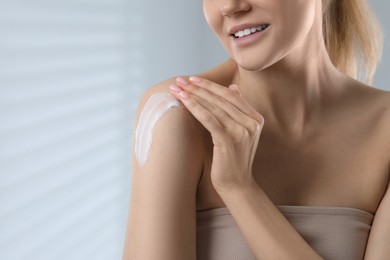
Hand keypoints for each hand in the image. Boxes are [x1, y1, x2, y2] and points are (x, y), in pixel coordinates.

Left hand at [169, 76, 263, 191]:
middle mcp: (251, 123)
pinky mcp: (229, 140)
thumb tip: (232, 88)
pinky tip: (183, 101)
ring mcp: (242, 131)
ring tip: (176, 88)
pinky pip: (208, 118)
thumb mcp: (240, 132)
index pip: (230, 95)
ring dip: (192, 95)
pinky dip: (194, 108)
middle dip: (198, 88)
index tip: (193, 79)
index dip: (210, 85)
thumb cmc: (234, 159)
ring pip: (213, 107)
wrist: (237, 184)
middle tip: (180, 80)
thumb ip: (238, 110)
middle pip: (221, 98)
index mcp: (255, 118)